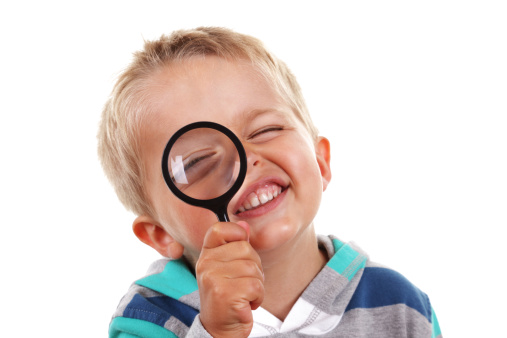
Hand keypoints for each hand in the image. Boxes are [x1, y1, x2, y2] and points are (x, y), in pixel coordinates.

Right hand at [196, 221, 263, 337]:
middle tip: (244, 283)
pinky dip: (258, 297)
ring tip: (244, 294)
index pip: (220, 229)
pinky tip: (247, 303)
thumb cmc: (227, 296)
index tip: (241, 252)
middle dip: (254, 267)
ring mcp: (213, 278)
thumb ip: (236, 245)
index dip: (237, 234)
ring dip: (257, 284)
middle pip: (245, 248)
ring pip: (253, 268)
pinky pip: (256, 286)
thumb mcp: (228, 268)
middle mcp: (206, 264)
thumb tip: (245, 224)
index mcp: (206, 254)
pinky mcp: (224, 294)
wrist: (219, 328)